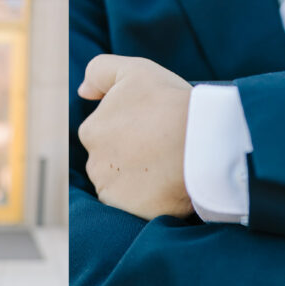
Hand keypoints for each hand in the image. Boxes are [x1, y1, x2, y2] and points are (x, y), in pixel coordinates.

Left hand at [78, 54, 193, 220]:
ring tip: (169, 167)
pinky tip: (169, 186)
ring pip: (123, 187)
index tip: (156, 128)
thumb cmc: (170, 102)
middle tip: (165, 148)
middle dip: (133, 157)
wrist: (203, 142)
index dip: (133, 130)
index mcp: (91, 132)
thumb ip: (99, 72)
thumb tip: (81, 92)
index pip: (106, 135)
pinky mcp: (131, 214)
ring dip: (141, 180)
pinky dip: (151, 200)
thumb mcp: (134, 71)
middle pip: (112, 163)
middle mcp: (94, 165)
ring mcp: (112, 192)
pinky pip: (138, 209)